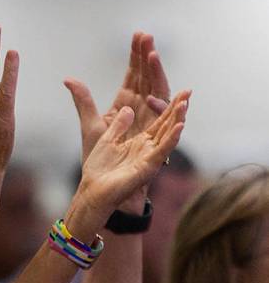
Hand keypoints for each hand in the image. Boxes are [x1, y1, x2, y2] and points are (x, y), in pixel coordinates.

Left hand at [65, 32, 169, 164]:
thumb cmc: (99, 159)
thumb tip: (69, 78)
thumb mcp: (90, 124)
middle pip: (148, 82)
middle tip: (147, 37)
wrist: (104, 187)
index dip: (136, 57)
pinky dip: (176, 121)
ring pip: (163, 102)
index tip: (138, 35)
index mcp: (127, 106)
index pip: (134, 76)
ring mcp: (152, 130)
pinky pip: (170, 135)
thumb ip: (83, 100)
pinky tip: (181, 107)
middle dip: (148, 60)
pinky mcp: (155, 152)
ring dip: (163, 81)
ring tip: (157, 58)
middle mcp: (143, 114)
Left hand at [77, 91, 189, 217]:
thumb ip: (118, 125)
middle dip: (177, 108)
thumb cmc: (99, 170)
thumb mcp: (107, 139)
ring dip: (177, 119)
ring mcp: (150, 156)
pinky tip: (179, 126)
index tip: (175, 91)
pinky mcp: (149, 166)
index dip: (166, 105)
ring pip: (168, 135)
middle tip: (188, 91)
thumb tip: (127, 108)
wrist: (93, 191)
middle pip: (167, 124)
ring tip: (184, 103)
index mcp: (139, 141)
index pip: (157, 120)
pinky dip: (172, 138)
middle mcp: (148, 147)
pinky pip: (163, 150)